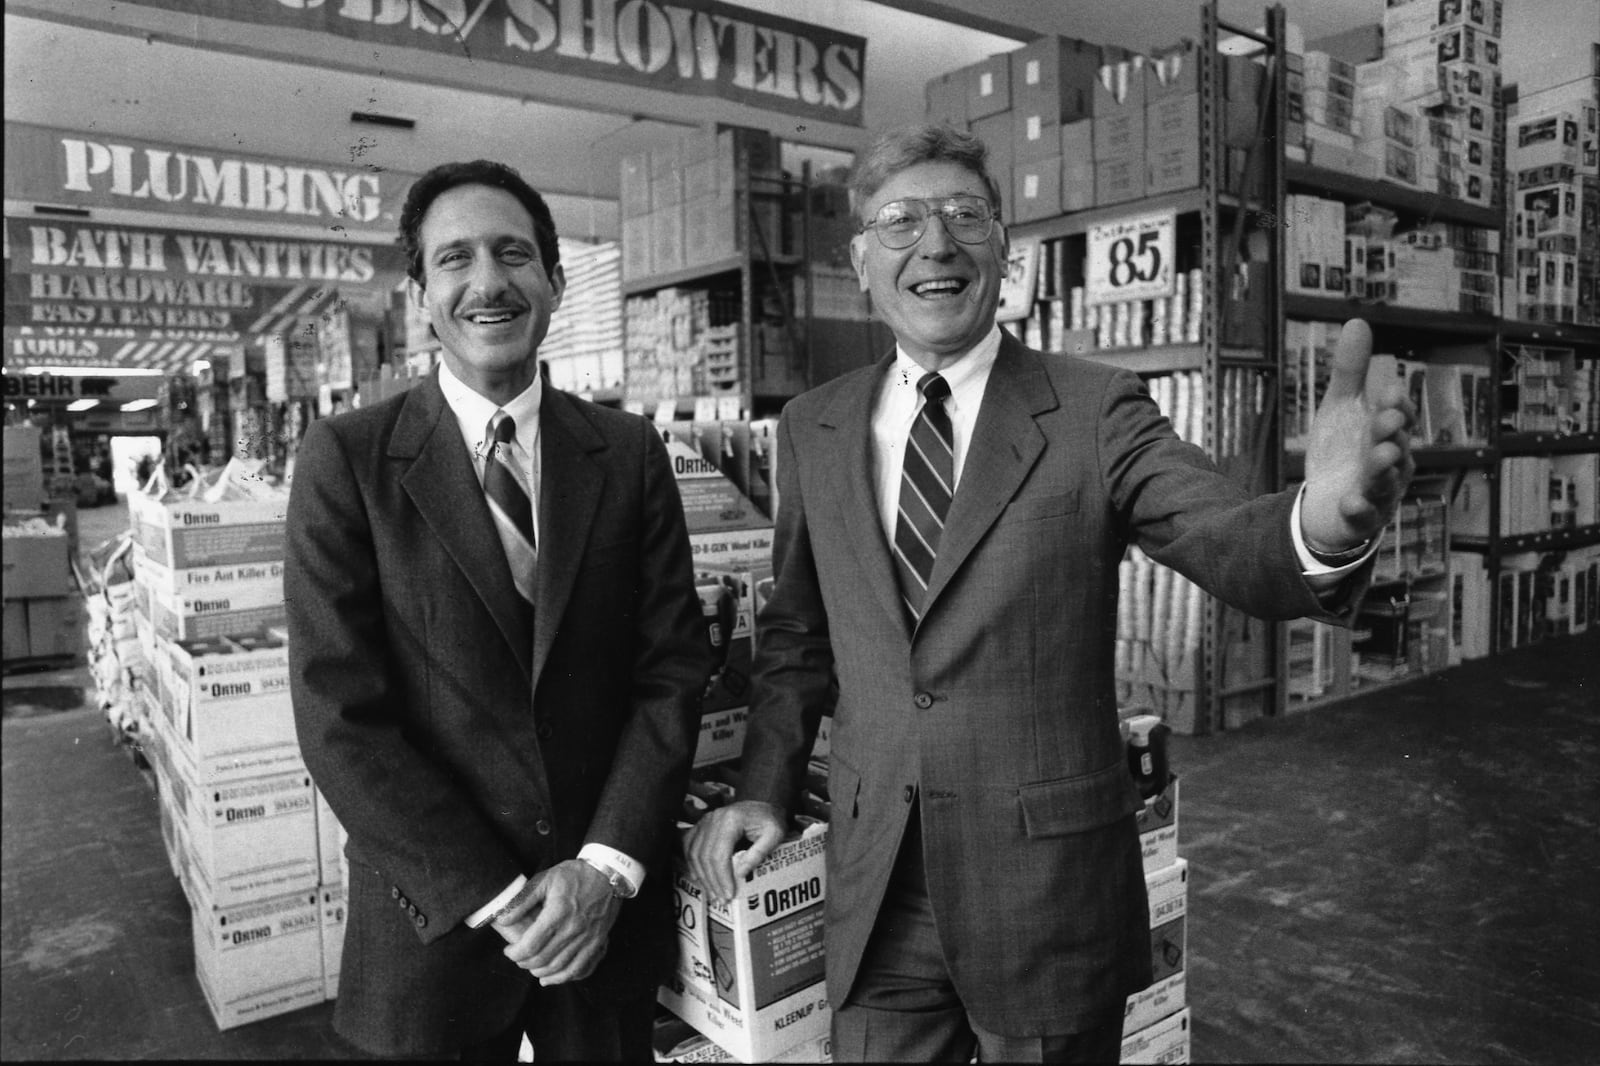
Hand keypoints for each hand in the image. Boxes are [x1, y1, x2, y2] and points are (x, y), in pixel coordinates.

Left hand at [493, 860, 619, 984]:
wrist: (608, 873)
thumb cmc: (574, 875)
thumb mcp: (545, 879)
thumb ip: (522, 900)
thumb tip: (503, 919)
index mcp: (558, 913)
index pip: (531, 945)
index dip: (515, 953)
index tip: (508, 951)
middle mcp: (573, 929)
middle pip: (544, 960)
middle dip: (525, 964)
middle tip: (519, 959)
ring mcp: (588, 938)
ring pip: (561, 968)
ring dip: (543, 973)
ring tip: (533, 969)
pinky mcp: (598, 942)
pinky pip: (583, 968)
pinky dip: (567, 977)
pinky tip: (556, 978)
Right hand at [684, 800, 786, 902]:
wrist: (762, 804)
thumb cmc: (769, 819)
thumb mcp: (774, 834)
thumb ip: (759, 853)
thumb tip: (741, 873)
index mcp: (731, 820)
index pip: (719, 854)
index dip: (722, 877)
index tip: (729, 894)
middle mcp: (713, 818)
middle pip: (704, 856)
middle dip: (712, 881)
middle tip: (721, 899)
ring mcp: (705, 821)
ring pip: (694, 853)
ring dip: (702, 876)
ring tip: (712, 893)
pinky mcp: (701, 825)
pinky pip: (689, 846)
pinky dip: (692, 864)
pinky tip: (700, 877)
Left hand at [1301, 319, 1415, 551]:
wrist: (1325, 504)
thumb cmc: (1344, 451)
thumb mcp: (1342, 408)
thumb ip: (1350, 371)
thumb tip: (1358, 320)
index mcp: (1390, 435)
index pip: (1398, 417)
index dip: (1394, 405)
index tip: (1386, 391)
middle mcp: (1392, 465)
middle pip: (1395, 446)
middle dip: (1389, 432)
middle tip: (1384, 419)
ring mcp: (1378, 494)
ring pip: (1386, 481)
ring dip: (1384, 469)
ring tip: (1380, 455)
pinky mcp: (1360, 519)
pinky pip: (1364, 517)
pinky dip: (1359, 510)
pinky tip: (1350, 502)